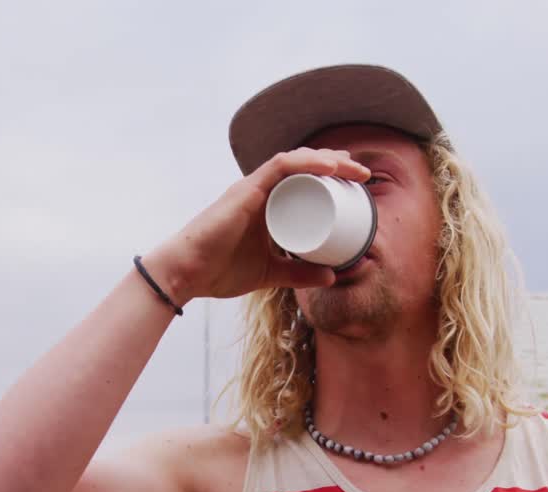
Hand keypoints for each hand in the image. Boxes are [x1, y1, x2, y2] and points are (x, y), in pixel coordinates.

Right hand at [144, 148, 371, 304]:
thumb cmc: (219, 271)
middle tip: (361, 175)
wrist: (186, 273)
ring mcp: (252, 188)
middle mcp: (259, 190)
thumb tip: (333, 276)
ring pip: (296, 161)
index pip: (301, 179)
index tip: (355, 185)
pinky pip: (280, 166)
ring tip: (353, 169)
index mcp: (264, 204)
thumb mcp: (270, 274)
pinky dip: (307, 163)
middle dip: (335, 164)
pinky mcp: (245, 190)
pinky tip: (330, 166)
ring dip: (328, 161)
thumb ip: (298, 274)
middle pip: (303, 165)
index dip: (330, 176)